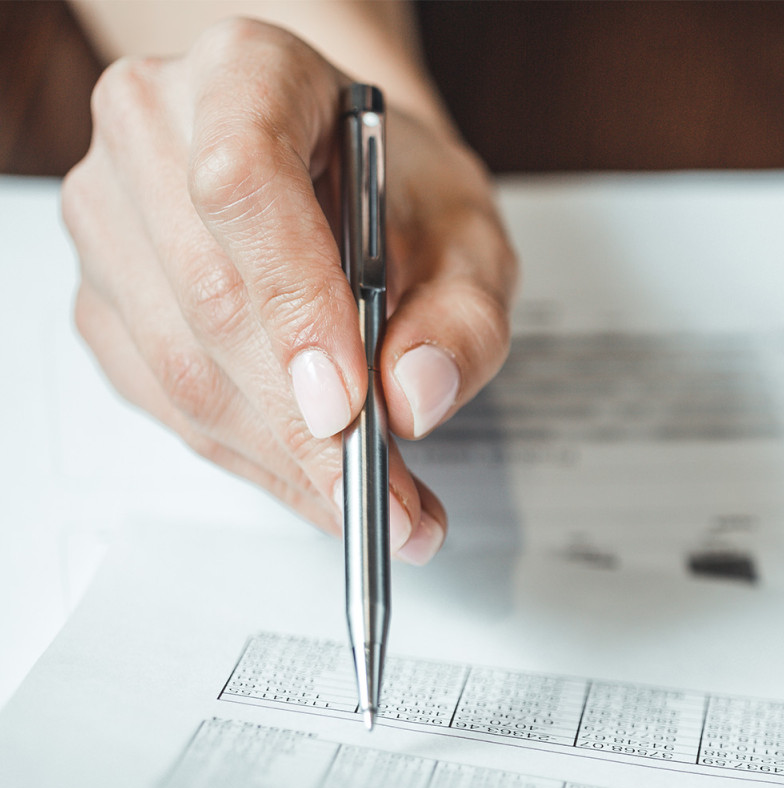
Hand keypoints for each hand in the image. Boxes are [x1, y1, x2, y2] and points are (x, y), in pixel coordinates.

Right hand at [61, 18, 515, 560]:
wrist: (345, 171)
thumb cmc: (399, 190)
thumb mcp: (471, 237)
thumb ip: (463, 317)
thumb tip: (415, 397)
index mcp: (244, 73)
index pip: (243, 187)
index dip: (293, 307)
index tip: (349, 407)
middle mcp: (154, 131)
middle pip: (206, 297)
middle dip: (306, 428)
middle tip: (391, 500)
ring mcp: (110, 216)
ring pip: (179, 367)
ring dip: (284, 461)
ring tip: (379, 507)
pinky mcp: (102, 297)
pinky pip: (165, 402)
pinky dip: (252, 460)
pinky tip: (318, 482)